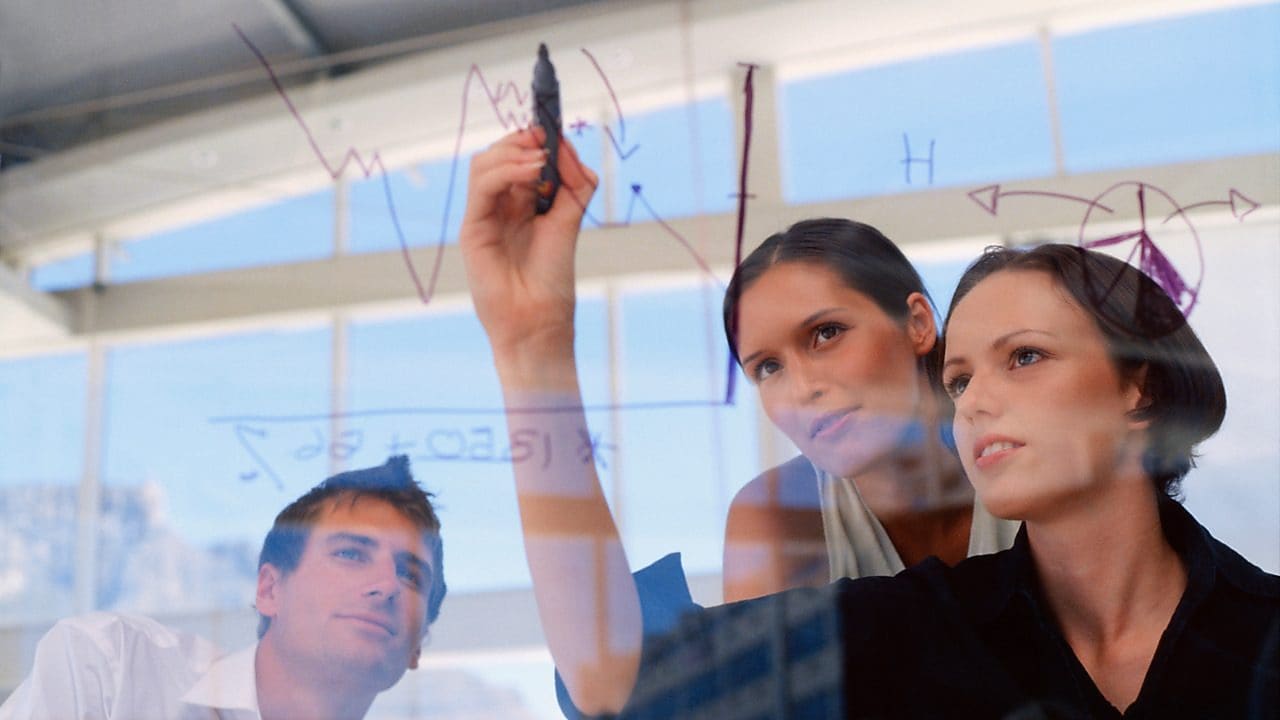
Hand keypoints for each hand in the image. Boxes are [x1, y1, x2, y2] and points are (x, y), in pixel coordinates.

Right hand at [460, 127, 598, 363]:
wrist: (538, 319)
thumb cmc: (552, 279)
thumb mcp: (571, 222)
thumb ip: (575, 186)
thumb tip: (568, 148)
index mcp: (521, 203)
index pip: (518, 156)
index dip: (533, 138)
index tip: (553, 127)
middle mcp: (499, 206)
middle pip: (498, 154)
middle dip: (522, 139)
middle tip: (545, 138)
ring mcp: (483, 215)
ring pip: (484, 163)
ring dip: (514, 153)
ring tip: (541, 161)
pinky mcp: (472, 228)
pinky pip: (482, 186)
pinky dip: (506, 171)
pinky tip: (532, 173)